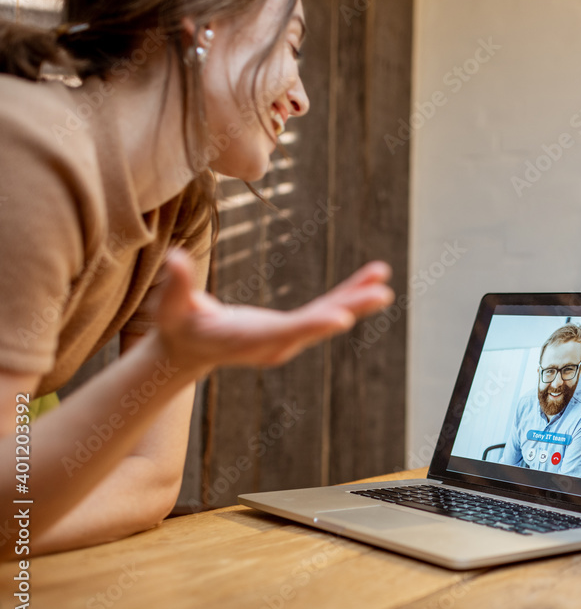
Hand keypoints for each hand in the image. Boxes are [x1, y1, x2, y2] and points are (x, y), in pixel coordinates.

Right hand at [156, 249, 393, 369]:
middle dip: (349, 309)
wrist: (188, 350)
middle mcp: (275, 343)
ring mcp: (288, 338)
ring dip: (357, 299)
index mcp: (247, 340)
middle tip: (381, 295)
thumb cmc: (177, 326)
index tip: (342, 318)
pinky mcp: (294, 327)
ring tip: (384, 281)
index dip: (313, 325)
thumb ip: (175, 286)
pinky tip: (373, 278)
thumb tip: (175, 258)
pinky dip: (350, 294)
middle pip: (315, 325)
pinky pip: (326, 308)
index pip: (285, 333)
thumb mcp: (169, 309)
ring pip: (327, 315)